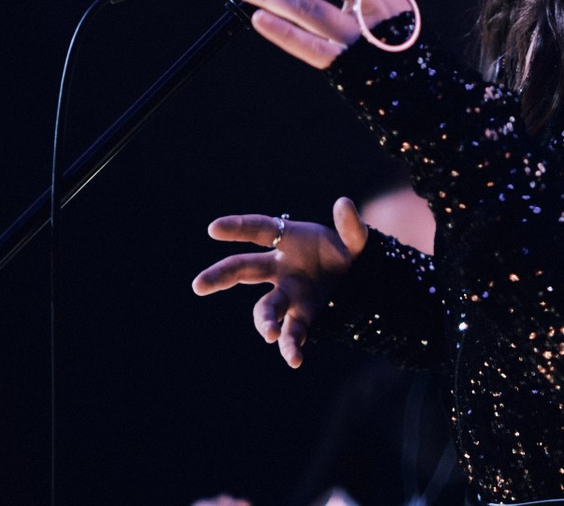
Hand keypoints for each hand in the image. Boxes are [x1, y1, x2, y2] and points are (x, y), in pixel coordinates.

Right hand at [192, 197, 368, 367]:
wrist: (364, 282)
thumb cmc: (351, 252)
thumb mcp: (357, 239)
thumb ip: (351, 225)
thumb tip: (344, 202)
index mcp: (291, 239)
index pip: (259, 230)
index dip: (237, 227)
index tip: (213, 229)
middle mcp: (282, 268)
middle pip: (244, 269)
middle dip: (221, 276)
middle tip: (198, 285)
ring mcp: (290, 294)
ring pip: (266, 307)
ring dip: (265, 320)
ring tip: (270, 333)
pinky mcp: (302, 317)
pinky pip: (292, 333)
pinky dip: (291, 347)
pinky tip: (294, 360)